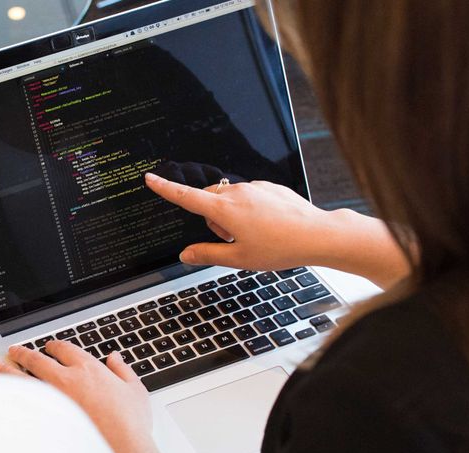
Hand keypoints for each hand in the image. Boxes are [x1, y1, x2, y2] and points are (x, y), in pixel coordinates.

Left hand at [0, 341, 175, 452]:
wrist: (121, 447)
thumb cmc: (129, 422)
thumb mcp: (135, 390)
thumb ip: (123, 370)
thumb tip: (115, 358)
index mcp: (88, 368)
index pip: (64, 349)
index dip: (54, 346)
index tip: (50, 347)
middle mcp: (66, 379)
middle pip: (38, 359)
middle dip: (24, 353)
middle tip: (15, 351)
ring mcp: (53, 399)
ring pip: (24, 378)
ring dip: (10, 370)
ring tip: (0, 367)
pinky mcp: (46, 417)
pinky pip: (24, 401)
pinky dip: (13, 395)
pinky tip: (6, 394)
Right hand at [144, 173, 409, 287]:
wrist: (317, 235)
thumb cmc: (280, 248)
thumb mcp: (239, 259)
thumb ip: (207, 254)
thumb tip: (186, 254)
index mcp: (224, 210)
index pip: (186, 197)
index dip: (165, 189)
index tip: (150, 179)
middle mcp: (237, 193)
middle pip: (209, 200)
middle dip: (212, 218)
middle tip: (232, 240)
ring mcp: (254, 188)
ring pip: (229, 198)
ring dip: (231, 215)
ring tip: (255, 235)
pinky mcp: (269, 187)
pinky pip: (249, 195)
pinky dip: (250, 209)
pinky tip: (268, 226)